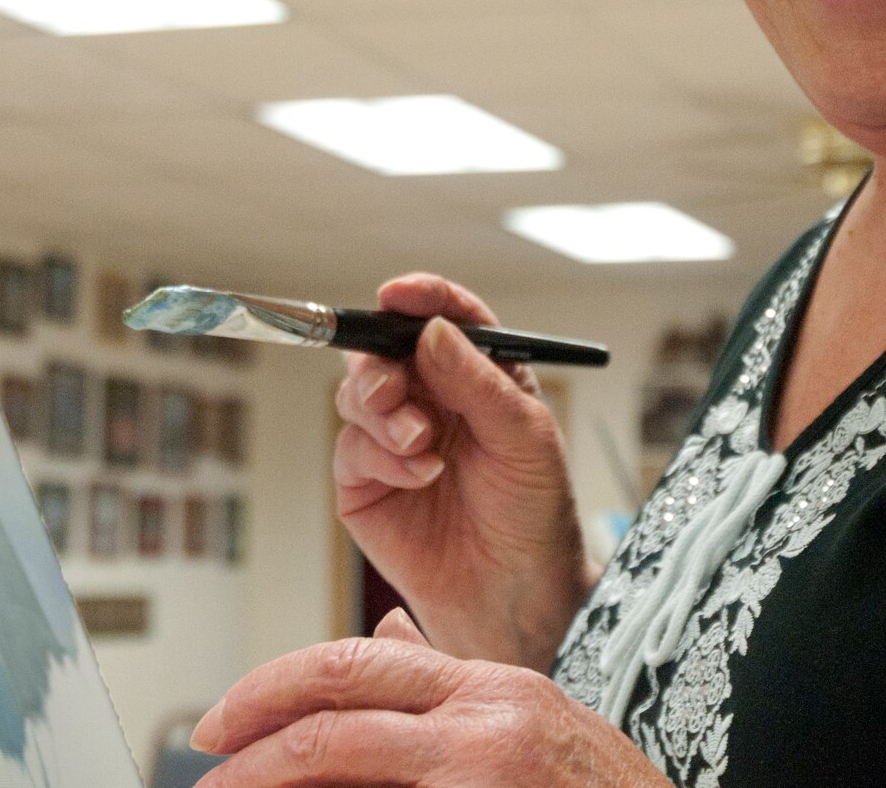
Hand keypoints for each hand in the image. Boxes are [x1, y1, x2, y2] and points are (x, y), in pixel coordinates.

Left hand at [191, 609, 670, 787]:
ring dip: (273, 781)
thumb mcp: (534, 723)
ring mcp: (486, 777)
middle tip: (204, 762)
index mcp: (490, 688)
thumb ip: (452, 684)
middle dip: (254, 734)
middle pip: (338, 704)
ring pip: (347, 759)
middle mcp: (486, 722)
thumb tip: (380, 630)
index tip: (223, 721)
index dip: (275, 686)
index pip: (358, 661)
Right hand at [333, 274, 591, 668]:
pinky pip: (350, 446)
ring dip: (383, 410)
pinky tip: (419, 477)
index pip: (444, 318)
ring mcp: (394, 439)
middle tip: (395, 389)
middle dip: (383, 362)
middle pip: (385, 350)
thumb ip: (477, 381)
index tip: (399, 294)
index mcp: (477, 375)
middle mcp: (432, 399)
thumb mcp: (525, 437)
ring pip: (358, 392)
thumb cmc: (534, 511)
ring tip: (420, 445)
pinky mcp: (366, 482)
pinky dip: (380, 455)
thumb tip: (432, 331)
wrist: (516, 592)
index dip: (421, 297)